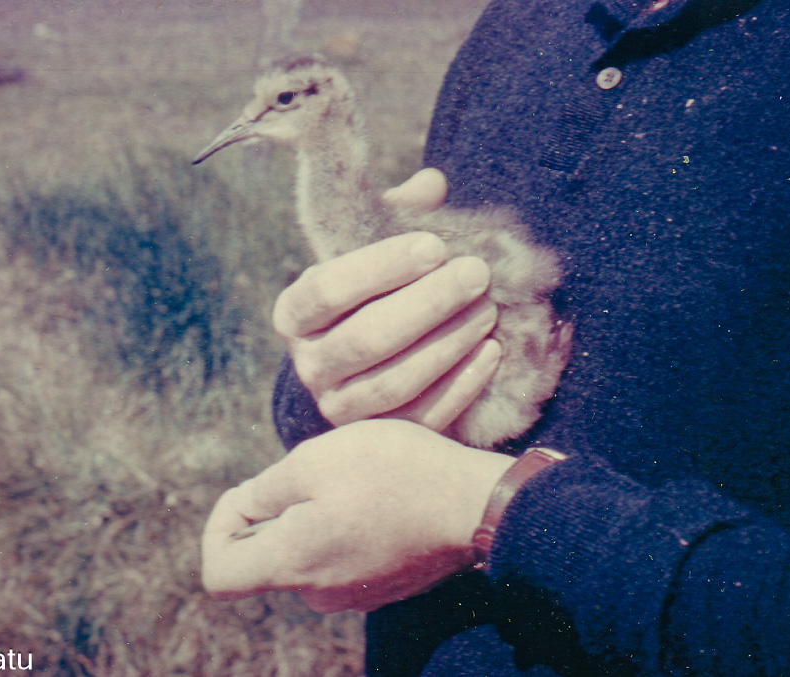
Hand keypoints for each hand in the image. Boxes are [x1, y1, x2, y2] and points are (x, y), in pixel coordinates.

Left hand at [202, 419, 514, 612]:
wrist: (476, 503)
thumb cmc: (393, 473)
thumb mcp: (313, 459)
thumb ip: (264, 490)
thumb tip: (246, 508)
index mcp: (291, 564)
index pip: (219, 574)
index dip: (218, 526)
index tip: (249, 492)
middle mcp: (318, 592)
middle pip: (265, 557)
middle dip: (274, 510)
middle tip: (311, 467)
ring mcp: (355, 594)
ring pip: (307, 550)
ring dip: (313, 513)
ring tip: (352, 477)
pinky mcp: (384, 585)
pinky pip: (342, 555)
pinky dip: (344, 525)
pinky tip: (377, 495)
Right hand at [273, 168, 500, 432]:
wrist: (376, 363)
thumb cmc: (380, 292)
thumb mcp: (379, 252)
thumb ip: (396, 216)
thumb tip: (430, 184)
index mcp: (297, 312)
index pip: (328, 289)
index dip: (380, 268)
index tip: (435, 244)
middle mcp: (308, 363)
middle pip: (364, 339)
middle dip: (427, 304)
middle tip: (477, 273)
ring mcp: (339, 406)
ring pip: (392, 383)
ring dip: (446, 344)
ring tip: (489, 311)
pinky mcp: (377, 436)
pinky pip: (420, 417)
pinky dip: (459, 386)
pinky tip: (492, 352)